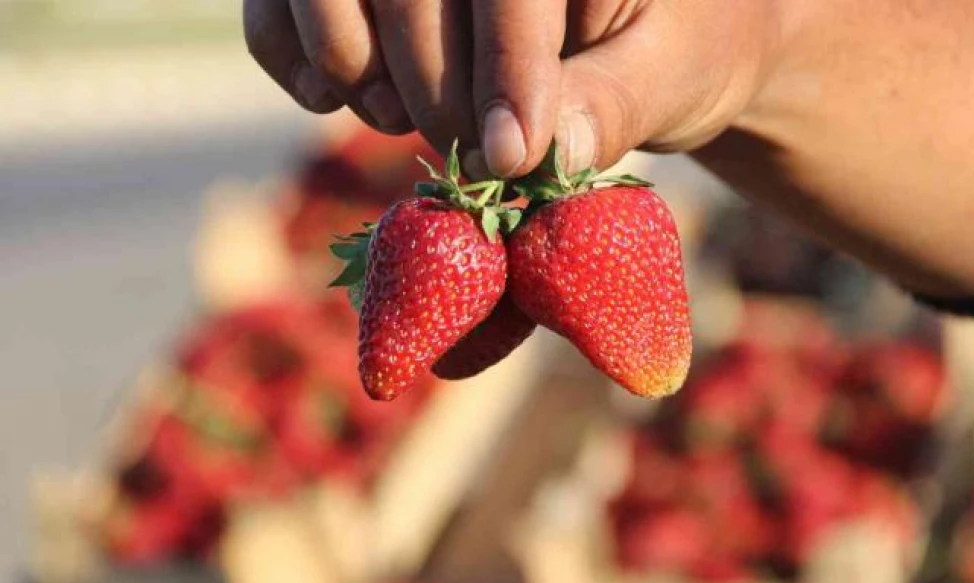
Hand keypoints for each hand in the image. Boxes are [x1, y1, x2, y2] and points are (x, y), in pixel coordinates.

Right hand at [243, 0, 775, 176]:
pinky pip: (278, 2)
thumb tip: (544, 147)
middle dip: (433, 85)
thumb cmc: (676, 47)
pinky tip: (338, 96)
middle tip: (474, 157)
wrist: (654, 36)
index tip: (512, 156)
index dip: (501, 65)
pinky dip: (292, 54)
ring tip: (406, 122)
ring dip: (355, 66)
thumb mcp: (674, 72)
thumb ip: (615, 102)